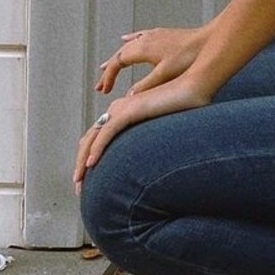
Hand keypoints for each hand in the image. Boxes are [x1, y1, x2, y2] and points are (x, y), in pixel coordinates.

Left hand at [74, 26, 210, 193]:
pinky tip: (91, 165)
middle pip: (89, 139)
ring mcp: (123, 108)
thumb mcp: (164, 128)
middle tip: (77, 186)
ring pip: (93, 137)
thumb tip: (153, 162)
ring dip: (83, 161)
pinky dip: (97, 149)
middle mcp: (119, 109)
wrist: (197, 88)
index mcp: (124, 112)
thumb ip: (153, 139)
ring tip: (78, 181)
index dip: (89, 157)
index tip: (88, 179)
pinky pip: (108, 132)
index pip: (98, 137)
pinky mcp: (131, 110)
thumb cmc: (186, 107)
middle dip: (80, 164)